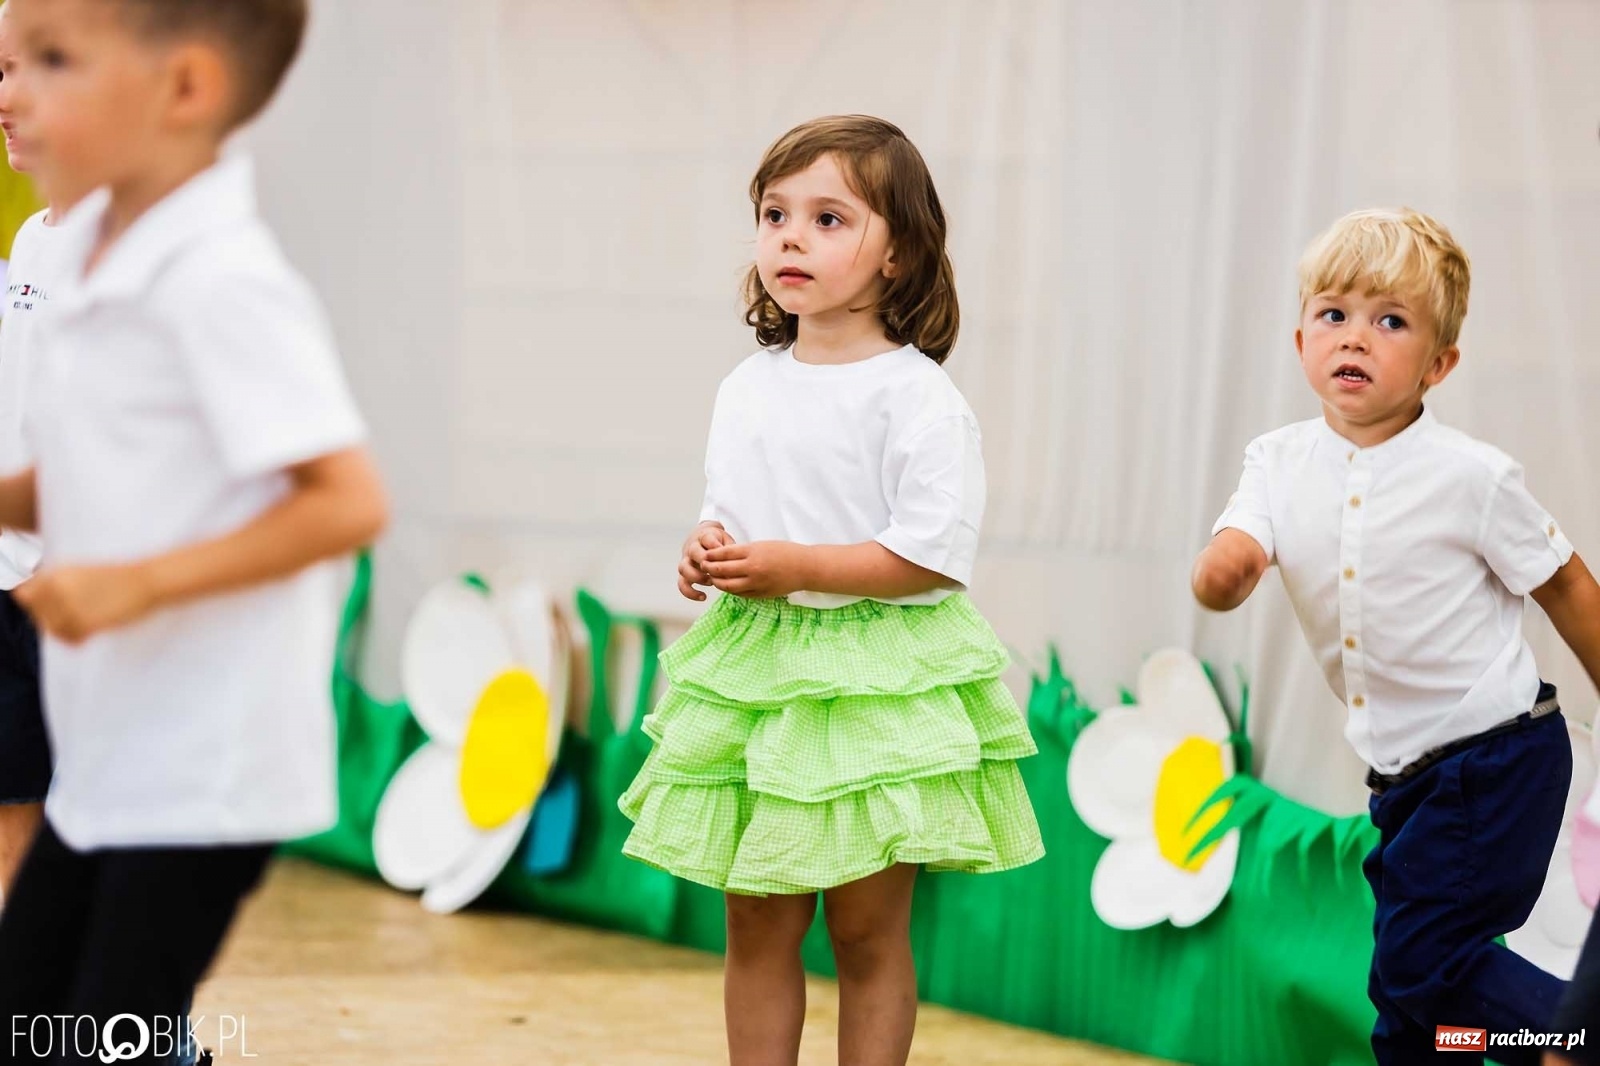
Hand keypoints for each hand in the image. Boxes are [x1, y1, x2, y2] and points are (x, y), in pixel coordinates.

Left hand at [13, 563, 159, 643]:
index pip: (23, 594)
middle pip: (36, 614)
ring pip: (51, 629)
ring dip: (64, 629)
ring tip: (82, 625)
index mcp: (56, 573)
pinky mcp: (87, 623)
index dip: (35, 602)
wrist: (146, 581)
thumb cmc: (118, 576)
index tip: (50, 606)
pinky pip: (69, 638)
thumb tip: (34, 600)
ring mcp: (71, 606)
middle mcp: (59, 588)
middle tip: (72, 617)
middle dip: (49, 617)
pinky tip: (89, 632)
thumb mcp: (80, 571)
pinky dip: (76, 639)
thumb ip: (55, 583)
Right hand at [678, 521, 735, 600]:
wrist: (701, 539)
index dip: (716, 547)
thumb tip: (734, 563)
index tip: (726, 554)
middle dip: (705, 563)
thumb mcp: (725, 540)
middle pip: (693, 552)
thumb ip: (729, 549)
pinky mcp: (684, 573)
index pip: (707, 539)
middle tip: (717, 570)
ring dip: (697, 577)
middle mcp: (692, 547)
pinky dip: (690, 592)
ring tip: (711, 582)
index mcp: (704, 536)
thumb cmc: (718, 542)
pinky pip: (682, 584)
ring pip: (683, 568)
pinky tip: (703, 597)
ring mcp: (686, 560)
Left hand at [703, 541, 811, 598]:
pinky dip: (731, 590)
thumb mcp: (763, 545)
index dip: (711, 555)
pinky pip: (740, 594)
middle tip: (704, 567)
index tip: (705, 555)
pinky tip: (728, 586)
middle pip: (722, 570)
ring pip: (728, 586)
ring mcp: (756, 583)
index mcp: (753, 552)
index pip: (724, 554)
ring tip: (714, 578)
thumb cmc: (785, 552)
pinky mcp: (760, 594)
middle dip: (710, 569)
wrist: (805, 568)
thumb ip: (744, 551)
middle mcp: (753, 568)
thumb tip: (723, 556)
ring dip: (718, 582)